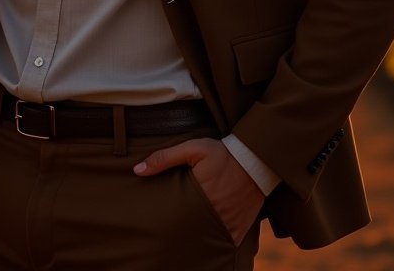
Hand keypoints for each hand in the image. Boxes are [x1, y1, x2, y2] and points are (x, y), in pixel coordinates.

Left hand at [133, 138, 264, 245]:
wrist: (256, 160)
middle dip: (175, 232)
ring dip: (192, 239)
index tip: (153, 219)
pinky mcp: (238, 231)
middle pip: (186, 231)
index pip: (173, 215)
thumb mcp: (193, 148)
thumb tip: (137, 170)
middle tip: (164, 232)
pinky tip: (201, 243)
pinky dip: (212, 245)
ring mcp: (226, 225)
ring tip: (180, 238)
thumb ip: (164, 158)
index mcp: (198, 195)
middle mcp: (212, 214)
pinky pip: (221, 245)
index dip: (162, 219)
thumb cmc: (222, 154)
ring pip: (203, 241)